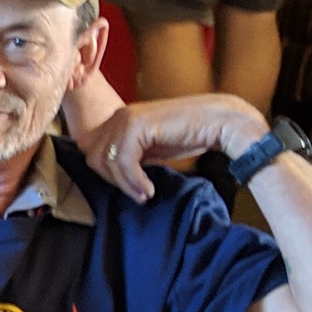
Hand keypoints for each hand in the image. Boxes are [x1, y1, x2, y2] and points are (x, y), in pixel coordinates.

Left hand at [79, 93, 268, 202]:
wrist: (221, 123)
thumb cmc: (190, 135)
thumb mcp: (150, 148)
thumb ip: (128, 154)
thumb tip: (105, 173)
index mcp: (119, 119)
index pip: (90, 150)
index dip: (105, 173)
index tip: (129, 188)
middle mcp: (119, 115)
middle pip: (93, 157)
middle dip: (113, 181)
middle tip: (138, 195)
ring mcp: (127, 118)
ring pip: (106, 161)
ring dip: (125, 184)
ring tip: (145, 195)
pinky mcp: (138, 125)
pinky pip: (123, 162)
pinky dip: (134, 181)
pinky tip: (150, 190)